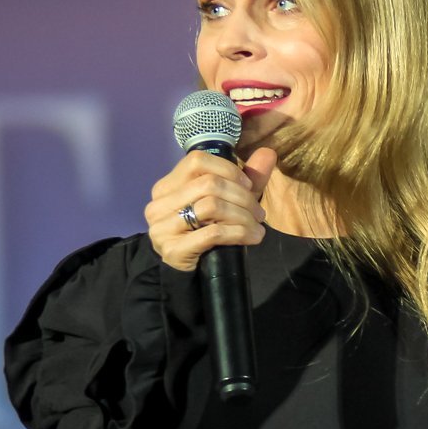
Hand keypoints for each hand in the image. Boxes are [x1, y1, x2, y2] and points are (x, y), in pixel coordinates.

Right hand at [145, 146, 276, 271]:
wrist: (190, 275)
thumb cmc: (206, 233)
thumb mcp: (228, 203)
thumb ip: (246, 179)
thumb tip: (268, 152)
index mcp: (167, 186)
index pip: (197, 161)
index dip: (228, 169)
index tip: (248, 186)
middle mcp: (159, 203)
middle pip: (209, 184)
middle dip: (243, 197)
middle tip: (259, 213)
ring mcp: (162, 227)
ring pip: (212, 206)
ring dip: (243, 216)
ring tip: (257, 226)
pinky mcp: (173, 250)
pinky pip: (213, 233)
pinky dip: (239, 233)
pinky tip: (252, 238)